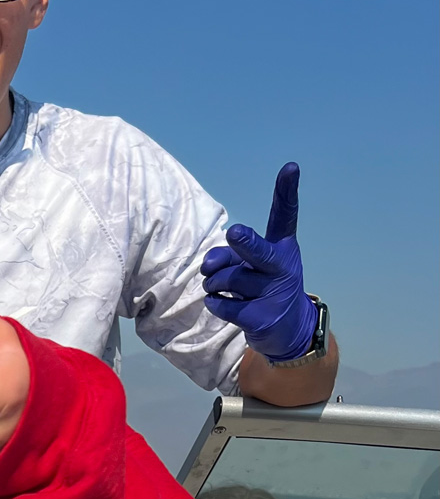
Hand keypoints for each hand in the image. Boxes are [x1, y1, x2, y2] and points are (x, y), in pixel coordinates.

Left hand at [201, 163, 316, 361]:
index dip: (286, 192)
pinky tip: (226, 306)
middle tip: (234, 233)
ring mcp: (273, 294)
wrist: (289, 331)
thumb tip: (206, 268)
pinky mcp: (261, 318)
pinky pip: (220, 305)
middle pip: (257, 251)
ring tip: (224, 290)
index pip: (285, 215)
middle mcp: (282, 267)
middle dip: (244, 243)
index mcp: (282, 248)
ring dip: (214, 284)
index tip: (290, 167)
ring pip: (225, 280)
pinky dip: (214, 304)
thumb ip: (228, 257)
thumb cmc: (264, 287)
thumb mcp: (252, 266)